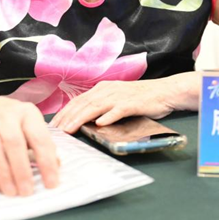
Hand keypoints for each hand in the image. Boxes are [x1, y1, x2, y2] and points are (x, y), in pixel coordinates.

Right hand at [0, 93, 58, 196]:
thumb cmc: (8, 119)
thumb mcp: (29, 124)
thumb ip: (42, 143)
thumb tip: (56, 165)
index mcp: (27, 113)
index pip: (39, 138)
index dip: (46, 162)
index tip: (51, 182)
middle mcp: (6, 116)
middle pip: (14, 143)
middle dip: (22, 171)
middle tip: (27, 191)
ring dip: (3, 174)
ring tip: (11, 192)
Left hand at [49, 73, 199, 133]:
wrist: (164, 91)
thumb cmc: (141, 98)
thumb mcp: (117, 99)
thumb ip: (102, 106)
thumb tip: (85, 119)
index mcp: (102, 88)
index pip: (78, 100)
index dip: (64, 112)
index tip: (53, 125)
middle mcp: (108, 90)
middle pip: (83, 103)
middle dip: (67, 117)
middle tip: (56, 131)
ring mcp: (120, 96)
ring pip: (95, 106)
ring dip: (81, 118)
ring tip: (70, 129)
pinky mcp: (132, 103)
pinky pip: (118, 110)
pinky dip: (108, 116)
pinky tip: (100, 124)